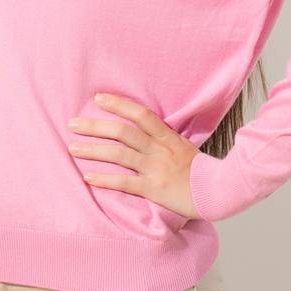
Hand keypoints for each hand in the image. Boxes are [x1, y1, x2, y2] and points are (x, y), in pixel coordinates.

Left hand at [66, 92, 202, 219]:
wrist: (218, 191)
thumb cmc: (200, 170)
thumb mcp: (183, 146)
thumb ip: (162, 138)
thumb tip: (140, 129)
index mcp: (167, 136)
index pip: (140, 113)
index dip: (118, 104)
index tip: (98, 98)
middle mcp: (158, 149)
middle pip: (122, 132)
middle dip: (95, 126)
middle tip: (72, 123)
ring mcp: (155, 168)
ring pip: (119, 155)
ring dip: (93, 150)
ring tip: (72, 148)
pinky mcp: (153, 189)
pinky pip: (125, 182)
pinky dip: (105, 179)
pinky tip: (87, 177)